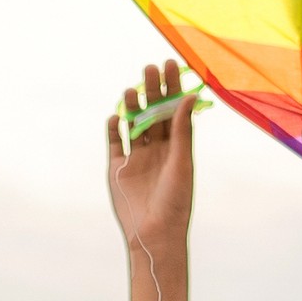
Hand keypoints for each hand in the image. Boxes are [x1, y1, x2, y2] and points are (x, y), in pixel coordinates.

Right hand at [105, 59, 199, 248]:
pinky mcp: (117, 170)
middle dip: (152, 91)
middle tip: (149, 68)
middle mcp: (157, 150)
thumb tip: (187, 96)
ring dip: (132, 107)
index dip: (173, 88)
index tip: (171, 65)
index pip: (174, 111)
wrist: (154, 234)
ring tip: (131, 89)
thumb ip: (181, 131)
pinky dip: (114, 129)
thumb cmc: (175, 202)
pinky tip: (116, 115)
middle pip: (153, 113)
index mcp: (176, 148)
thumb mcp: (181, 162)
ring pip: (133, 125)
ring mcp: (136, 159)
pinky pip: (114, 144)